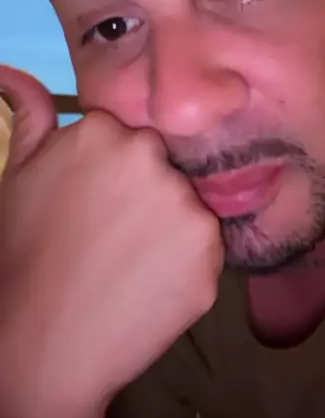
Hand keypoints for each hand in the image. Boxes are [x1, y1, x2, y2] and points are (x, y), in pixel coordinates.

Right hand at [0, 66, 222, 417]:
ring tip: (128, 263)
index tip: (93, 206)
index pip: (128, 138)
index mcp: (107, 132)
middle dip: (144, 194)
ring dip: (167, 228)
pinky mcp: (211, 255)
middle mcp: (154, 159)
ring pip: (187, 206)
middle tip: (110, 237)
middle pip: (162, 167)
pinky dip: (184, 265)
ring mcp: (187, 207)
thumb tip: (7, 70)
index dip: (111, 176)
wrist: (42, 346)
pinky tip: (148, 284)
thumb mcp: (18, 173)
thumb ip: (31, 113)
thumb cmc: (23, 255)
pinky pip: (205, 248)